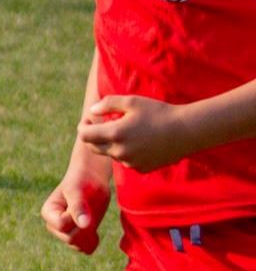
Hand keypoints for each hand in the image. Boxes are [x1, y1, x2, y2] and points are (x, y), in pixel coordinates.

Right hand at [40, 158, 113, 254]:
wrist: (91, 180)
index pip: (62, 226)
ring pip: (77, 245)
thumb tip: (84, 225)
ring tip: (93, 220)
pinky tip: (95, 232)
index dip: (76, 218)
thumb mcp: (78, 191)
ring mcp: (65, 232)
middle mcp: (54, 225)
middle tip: (91, 212)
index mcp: (48, 213)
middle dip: (84, 228)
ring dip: (89, 235)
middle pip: (69, 238)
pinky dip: (92, 242)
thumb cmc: (82, 181)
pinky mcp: (77, 235)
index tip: (82, 204)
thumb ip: (78, 207)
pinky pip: (84, 249)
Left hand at [80, 95, 208, 172]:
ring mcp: (130, 162)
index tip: (89, 120)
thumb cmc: (159, 112)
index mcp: (115, 134)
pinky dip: (127, 152)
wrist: (187, 130)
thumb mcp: (133, 102)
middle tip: (100, 124)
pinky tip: (141, 142)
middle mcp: (120, 152)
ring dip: (112, 143)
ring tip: (128, 130)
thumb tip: (91, 111)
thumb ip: (108, 104)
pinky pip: (126, 161)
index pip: (85, 136)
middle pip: (94, 147)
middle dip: (93, 136)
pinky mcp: (141, 168)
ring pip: (111, 154)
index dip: (83, 127)